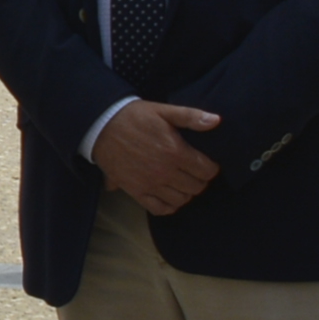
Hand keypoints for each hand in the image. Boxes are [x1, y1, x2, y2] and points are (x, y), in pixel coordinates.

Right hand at [91, 100, 225, 216]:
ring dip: (186, 192)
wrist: (101, 126)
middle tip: (196, 171)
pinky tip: (170, 196)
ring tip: (183, 182)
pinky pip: (160, 209)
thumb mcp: (163, 110)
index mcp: (175, 152)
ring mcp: (150, 184)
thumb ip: (191, 116)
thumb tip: (217, 121)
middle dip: (200, 180)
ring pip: (181, 199)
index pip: (207, 171)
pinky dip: (169, 206)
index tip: (207, 163)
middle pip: (196, 187)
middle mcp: (165, 172)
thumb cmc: (135, 116)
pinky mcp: (136, 192)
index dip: (211, 168)